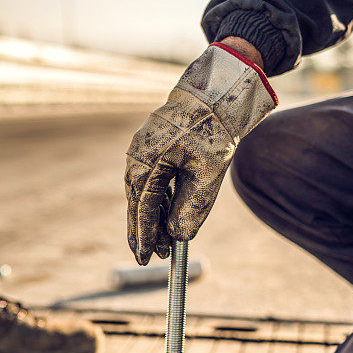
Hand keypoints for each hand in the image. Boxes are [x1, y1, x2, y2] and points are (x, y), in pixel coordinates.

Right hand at [125, 41, 276, 263]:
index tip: (147, 258)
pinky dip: (157, 201)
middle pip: (137, 203)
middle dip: (144, 232)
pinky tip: (166, 216)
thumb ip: (192, 206)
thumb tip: (178, 237)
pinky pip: (150, 181)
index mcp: (147, 160)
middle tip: (150, 258)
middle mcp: (138, 155)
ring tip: (163, 243)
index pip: (144, 208)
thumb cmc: (212, 130)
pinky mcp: (152, 147)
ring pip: (143, 193)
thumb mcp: (208, 173)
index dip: (145, 235)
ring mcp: (142, 150)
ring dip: (152, 218)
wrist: (215, 94)